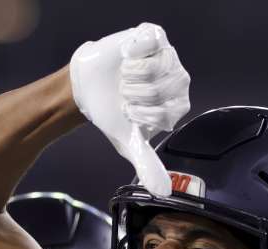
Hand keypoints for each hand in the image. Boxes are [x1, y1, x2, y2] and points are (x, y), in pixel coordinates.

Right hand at [69, 22, 189, 195]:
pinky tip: (127, 57)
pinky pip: (149, 44)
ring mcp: (168, 56)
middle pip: (160, 89)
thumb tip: (163, 193)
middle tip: (126, 93)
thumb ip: (147, 165)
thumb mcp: (128, 142)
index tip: (129, 111)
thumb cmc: (111, 113)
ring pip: (154, 67)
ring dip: (130, 75)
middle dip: (134, 94)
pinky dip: (131, 52)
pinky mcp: (154, 37)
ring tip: (125, 76)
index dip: (139, 112)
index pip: (164, 111)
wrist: (89, 87)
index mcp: (178, 106)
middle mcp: (178, 81)